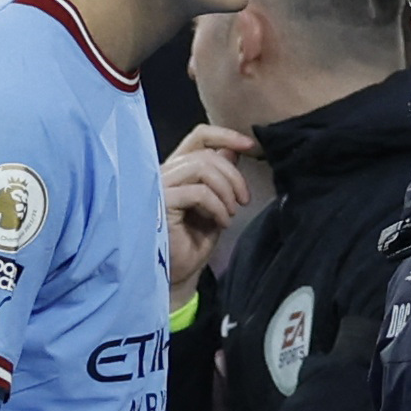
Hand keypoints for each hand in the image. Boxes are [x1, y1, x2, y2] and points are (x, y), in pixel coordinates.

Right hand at [162, 125, 255, 301]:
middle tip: (244, 200)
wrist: (178, 275)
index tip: (250, 146)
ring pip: (202, 167)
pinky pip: (198, 191)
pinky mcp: (161, 202)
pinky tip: (221, 223)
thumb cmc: (192, 243)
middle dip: (234, 175)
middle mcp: (164, 172)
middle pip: (207, 154)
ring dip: (226, 190)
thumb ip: (220, 177)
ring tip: (231, 213)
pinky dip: (218, 206)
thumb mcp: (215, 204)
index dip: (226, 135)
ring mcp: (159, 186)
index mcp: (177, 169)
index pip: (199, 136)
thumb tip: (233, 150)